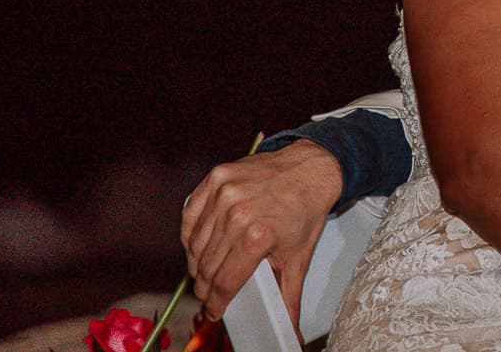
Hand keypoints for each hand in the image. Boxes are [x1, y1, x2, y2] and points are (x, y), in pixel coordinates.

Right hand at [181, 139, 343, 323]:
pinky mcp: (215, 179)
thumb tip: (290, 332)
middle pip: (207, 267)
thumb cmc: (305, 210)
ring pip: (195, 245)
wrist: (311, 167)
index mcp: (257, 237)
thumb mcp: (299, 257)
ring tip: (206, 272)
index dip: (216, 303)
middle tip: (211, 294)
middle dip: (207, 287)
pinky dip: (191, 235)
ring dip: (197, 264)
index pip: (224, 283)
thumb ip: (288, 297)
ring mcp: (223, 194)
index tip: (214, 311)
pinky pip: (190, 218)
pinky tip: (199, 245)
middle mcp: (237, 214)